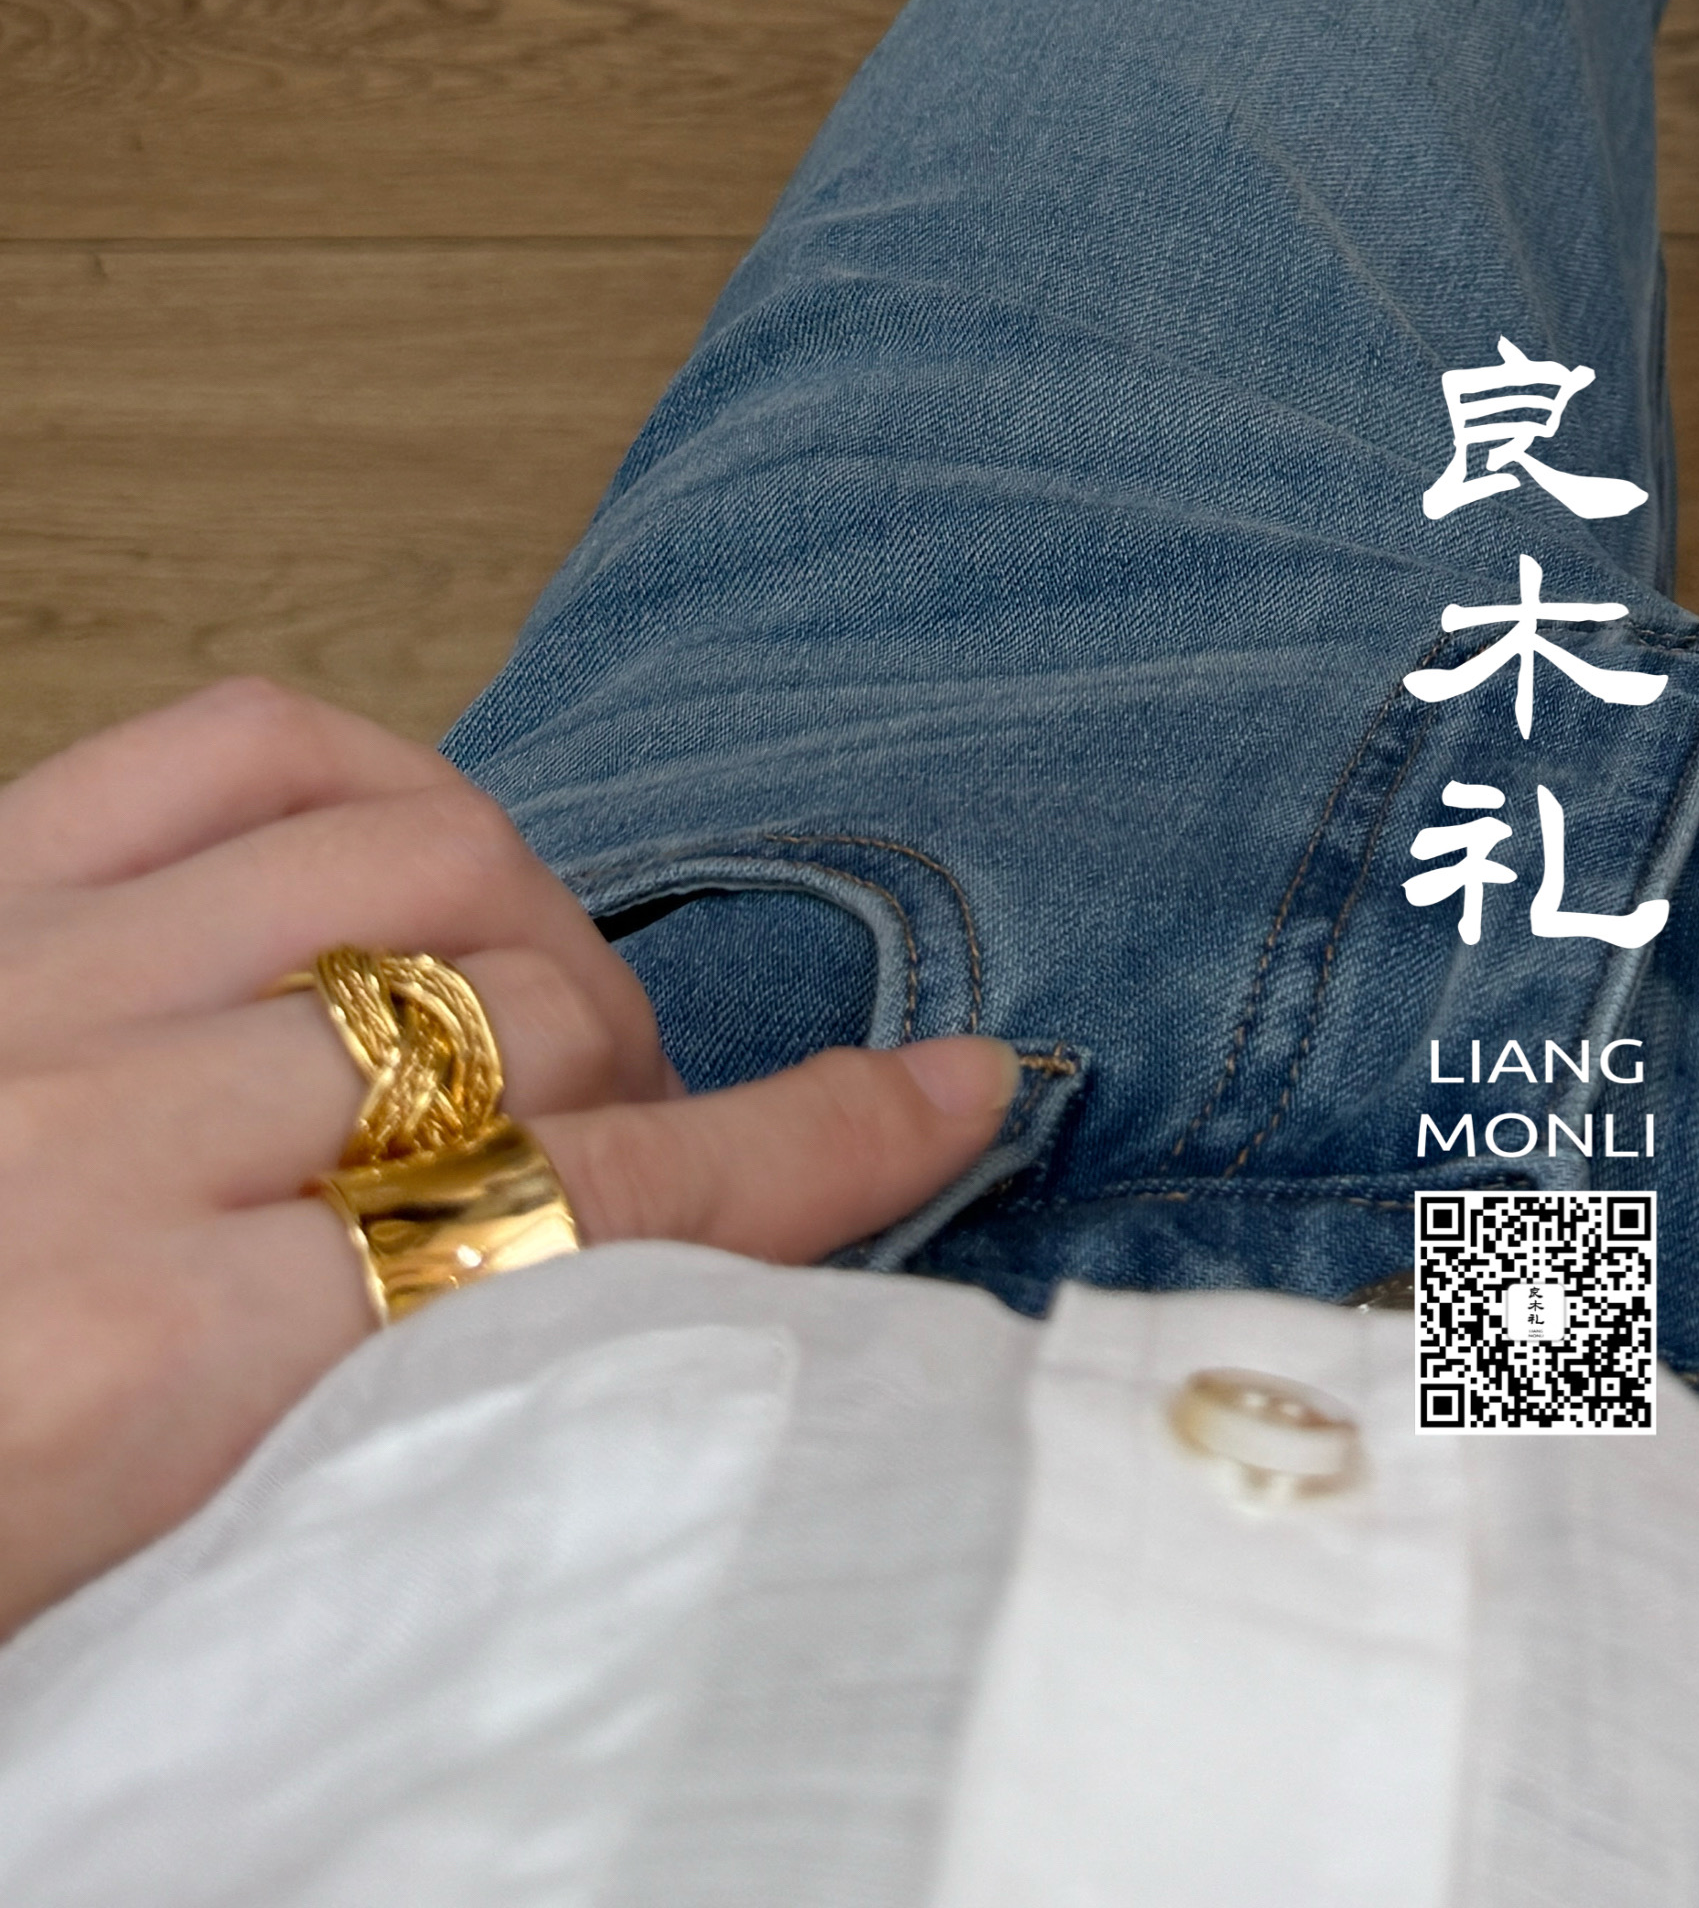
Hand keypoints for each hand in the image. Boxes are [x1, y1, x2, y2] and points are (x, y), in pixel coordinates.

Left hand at [0, 678, 1020, 1642]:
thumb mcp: (118, 1610)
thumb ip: (371, 1465)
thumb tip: (634, 1348)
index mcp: (134, 1381)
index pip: (578, 1223)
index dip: (808, 1155)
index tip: (952, 1092)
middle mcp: (89, 1144)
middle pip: (523, 1038)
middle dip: (653, 1091)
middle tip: (660, 1163)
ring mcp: (20, 982)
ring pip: (420, 860)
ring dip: (542, 934)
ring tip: (538, 1024)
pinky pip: (241, 742)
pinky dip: (377, 775)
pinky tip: (415, 849)